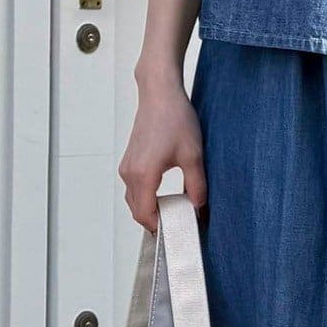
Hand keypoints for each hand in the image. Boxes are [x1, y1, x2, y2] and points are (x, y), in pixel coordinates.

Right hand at [119, 75, 205, 231]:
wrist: (160, 94)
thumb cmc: (175, 119)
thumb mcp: (194, 155)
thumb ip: (197, 185)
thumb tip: (199, 207)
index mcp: (144, 174)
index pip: (145, 214)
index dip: (159, 228)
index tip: (176, 232)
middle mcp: (129, 173)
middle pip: (137, 210)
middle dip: (155, 221)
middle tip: (179, 224)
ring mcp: (127, 166)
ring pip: (134, 200)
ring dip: (150, 209)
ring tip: (174, 211)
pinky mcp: (129, 160)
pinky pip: (134, 188)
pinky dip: (145, 197)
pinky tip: (165, 196)